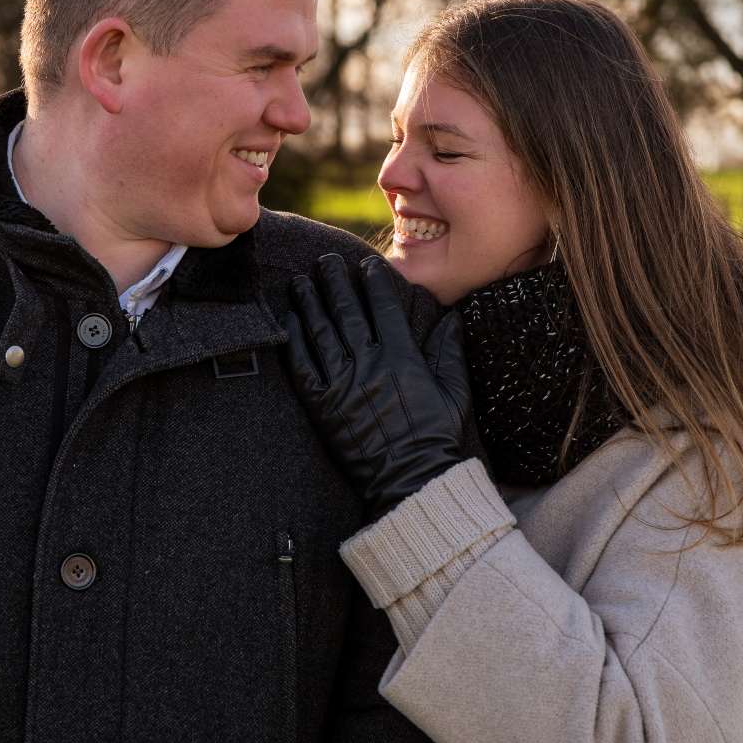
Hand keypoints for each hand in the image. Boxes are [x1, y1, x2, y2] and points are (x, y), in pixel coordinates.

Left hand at [286, 254, 475, 516]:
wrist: (411, 481)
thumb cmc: (436, 439)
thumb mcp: (454, 392)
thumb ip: (450, 352)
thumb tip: (453, 318)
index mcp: (402, 358)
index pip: (384, 308)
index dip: (373, 282)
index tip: (365, 265)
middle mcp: (370, 365)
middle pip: (347, 312)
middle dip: (335, 282)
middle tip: (325, 261)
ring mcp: (342, 384)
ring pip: (320, 331)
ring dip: (309, 302)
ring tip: (301, 280)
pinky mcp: (322, 405)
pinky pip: (302, 365)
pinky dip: (294, 339)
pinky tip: (288, 319)